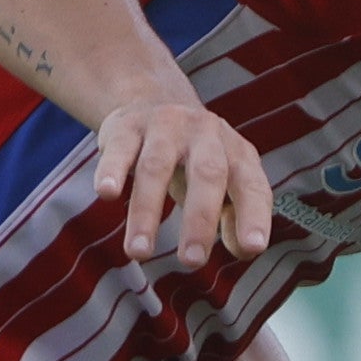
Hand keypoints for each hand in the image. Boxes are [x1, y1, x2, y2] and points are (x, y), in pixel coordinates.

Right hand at [89, 95, 270, 269]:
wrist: (154, 100)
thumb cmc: (193, 157)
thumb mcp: (224, 183)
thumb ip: (236, 216)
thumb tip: (244, 250)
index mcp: (236, 152)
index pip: (251, 185)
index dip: (253, 216)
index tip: (252, 247)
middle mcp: (206, 134)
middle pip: (207, 174)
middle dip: (200, 219)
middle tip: (192, 260)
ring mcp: (166, 126)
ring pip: (156, 167)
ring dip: (146, 212)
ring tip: (139, 252)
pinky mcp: (127, 127)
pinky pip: (120, 149)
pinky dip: (112, 171)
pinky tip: (106, 193)